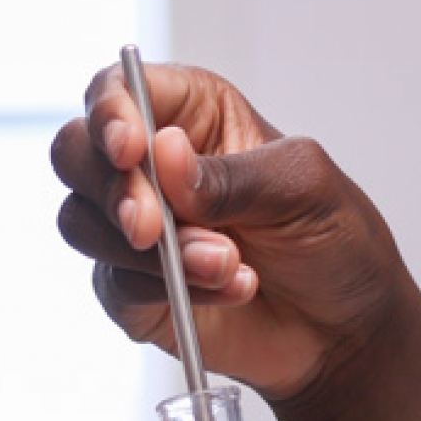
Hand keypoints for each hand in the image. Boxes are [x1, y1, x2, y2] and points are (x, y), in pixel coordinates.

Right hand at [51, 59, 420, 420]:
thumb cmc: (333, 241)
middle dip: (113, 191)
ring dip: (151, 251)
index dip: (109, 113)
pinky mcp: (133, 290)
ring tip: (229, 265)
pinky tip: (227, 291)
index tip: (129, 148)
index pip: (118, 90)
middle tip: (154, 228)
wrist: (345, 330)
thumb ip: (230, 173)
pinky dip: (167, 290)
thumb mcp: (302, 187)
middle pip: (76, 153)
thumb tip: (163, 155)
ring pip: (82, 222)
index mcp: (191, 114)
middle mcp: (151, 166)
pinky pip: (114, 285)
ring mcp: (137, 230)